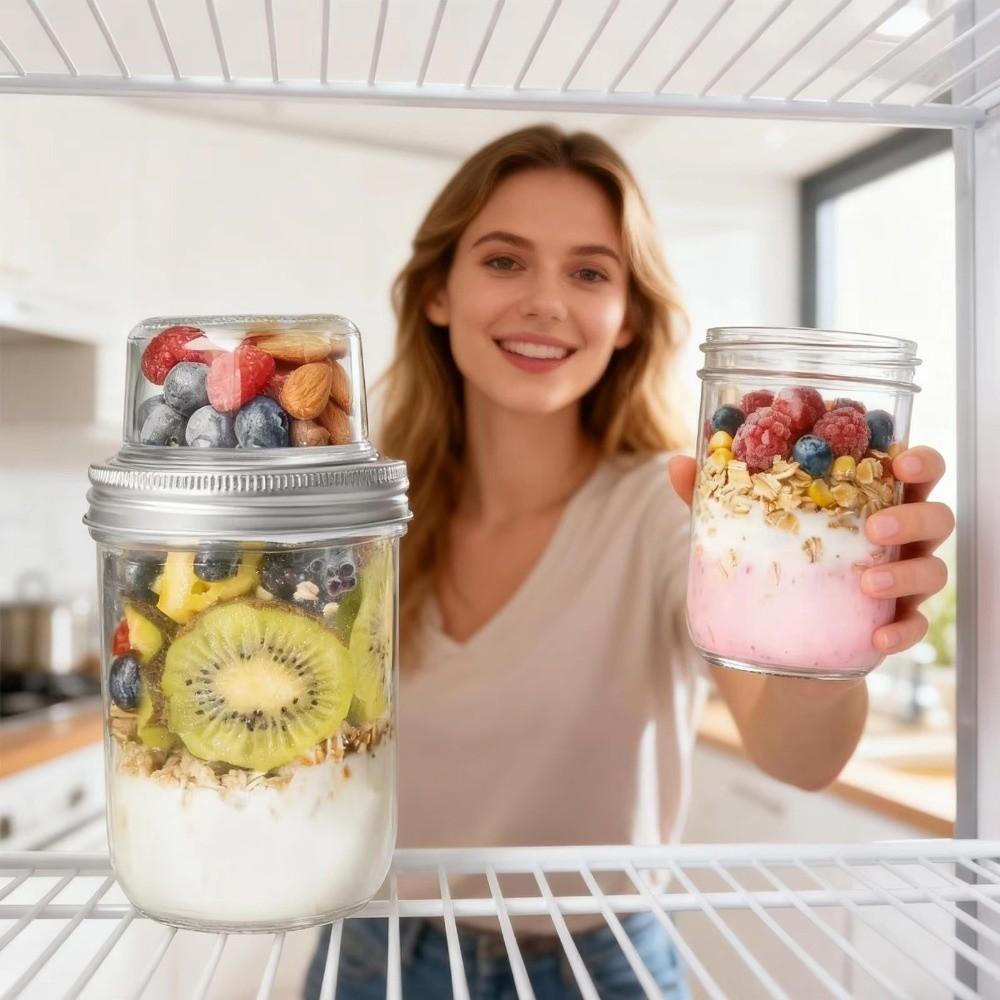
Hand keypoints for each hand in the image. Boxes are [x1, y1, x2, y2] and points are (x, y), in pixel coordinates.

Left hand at [666, 447, 954, 656]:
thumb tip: (678, 463)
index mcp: (867, 502)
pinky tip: (876, 637)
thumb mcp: (743, 531)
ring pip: (933, 569)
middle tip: (875, 525)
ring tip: (867, 581)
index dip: (917, 459)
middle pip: (935, 515)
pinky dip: (902, 631)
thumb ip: (715, 497)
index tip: (898, 457)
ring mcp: (899, 585)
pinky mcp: (893, 628)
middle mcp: (895, 541)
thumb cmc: (772, 570)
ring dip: (907, 572)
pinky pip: (916, 628)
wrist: (780, 654)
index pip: (911, 470)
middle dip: (915, 514)